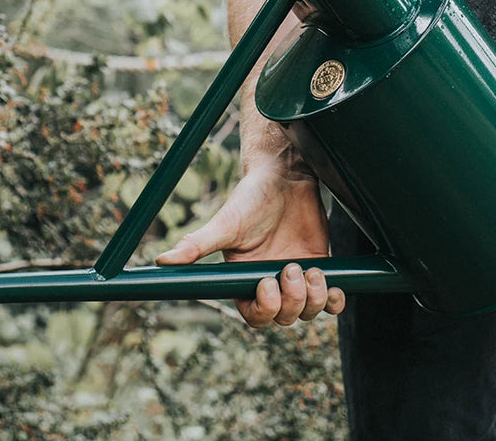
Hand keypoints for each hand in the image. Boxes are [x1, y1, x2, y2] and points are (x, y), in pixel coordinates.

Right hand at [155, 161, 345, 327]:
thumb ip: (196, 245)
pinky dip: (334, 301)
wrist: (285, 177)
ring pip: (309, 312)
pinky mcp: (321, 268)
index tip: (267, 282)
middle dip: (292, 300)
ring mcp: (298, 279)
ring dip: (314, 298)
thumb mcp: (225, 224)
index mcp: (245, 279)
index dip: (265, 309)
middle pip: (284, 318)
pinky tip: (334, 286)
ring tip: (313, 270)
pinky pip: (331, 301)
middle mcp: (271, 284)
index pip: (255, 315)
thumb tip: (161, 260)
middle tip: (292, 267)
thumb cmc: (251, 199)